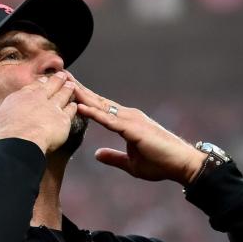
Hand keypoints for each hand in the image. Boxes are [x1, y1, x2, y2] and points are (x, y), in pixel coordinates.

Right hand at [0, 72, 77, 154]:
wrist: (18, 142)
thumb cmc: (0, 137)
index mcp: (18, 98)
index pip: (30, 88)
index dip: (38, 86)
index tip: (42, 83)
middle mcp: (35, 97)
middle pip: (49, 85)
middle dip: (56, 80)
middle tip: (63, 76)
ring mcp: (51, 106)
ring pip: (63, 92)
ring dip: (68, 88)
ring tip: (73, 85)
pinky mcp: (62, 117)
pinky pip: (71, 108)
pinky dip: (74, 106)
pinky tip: (77, 105)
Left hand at [73, 79, 205, 184]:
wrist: (182, 165)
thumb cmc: (160, 163)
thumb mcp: (130, 163)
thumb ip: (113, 157)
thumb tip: (96, 154)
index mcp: (126, 122)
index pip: (100, 107)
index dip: (83, 98)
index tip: (66, 90)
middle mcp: (128, 116)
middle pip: (98, 101)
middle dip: (79, 89)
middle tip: (61, 76)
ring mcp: (131, 120)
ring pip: (101, 106)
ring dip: (82, 95)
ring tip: (65, 84)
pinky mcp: (134, 129)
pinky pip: (109, 120)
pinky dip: (94, 113)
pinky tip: (80, 107)